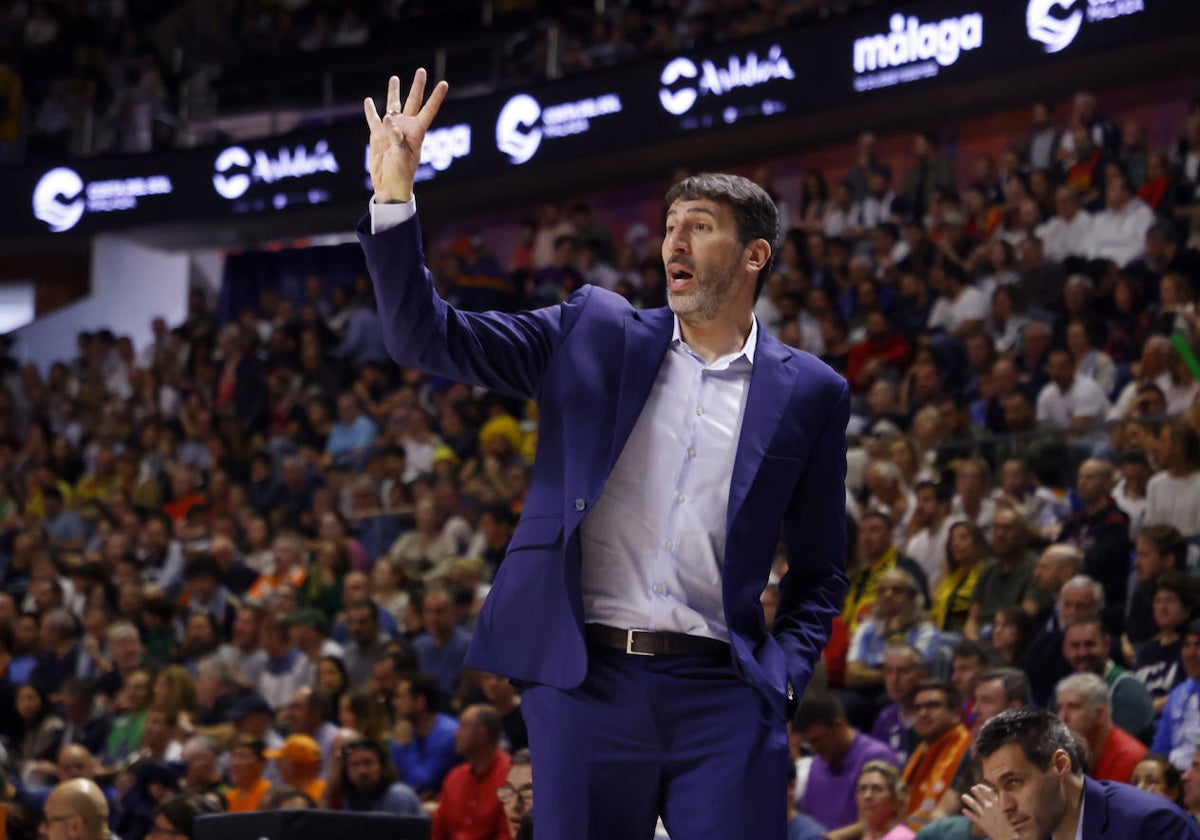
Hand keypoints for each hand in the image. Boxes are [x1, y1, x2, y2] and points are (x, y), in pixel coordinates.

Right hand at [364, 69, 448, 203]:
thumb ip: (395, 137)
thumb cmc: (401, 174)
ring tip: (395, 78)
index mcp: (417, 132)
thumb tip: (387, 117)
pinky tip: (368, 100)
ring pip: (393, 106)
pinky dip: (370, 110)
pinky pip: (373, 119)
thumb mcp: (401, 156)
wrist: (388, 185)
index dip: (436, 97)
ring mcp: (391, 130)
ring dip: (394, 92)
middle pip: (413, 102)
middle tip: (421, 70)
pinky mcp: (377, 135)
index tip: (444, 83)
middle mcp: (405, 127)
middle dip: (417, 86)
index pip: (428, 110)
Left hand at [962, 783, 1016, 838]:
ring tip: (963, 796)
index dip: (983, 788)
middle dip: (976, 792)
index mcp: (997, 805)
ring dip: (968, 800)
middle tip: (972, 788)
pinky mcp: (982, 823)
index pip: (990, 793)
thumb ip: (1000, 801)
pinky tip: (963, 810)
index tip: (978, 785)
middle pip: (981, 798)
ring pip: (975, 806)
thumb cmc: (1004, 824)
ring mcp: (986, 816)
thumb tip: (1001, 791)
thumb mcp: (1003, 811)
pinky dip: (968, 813)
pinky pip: (973, 817)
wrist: (1006, 837)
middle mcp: (991, 809)